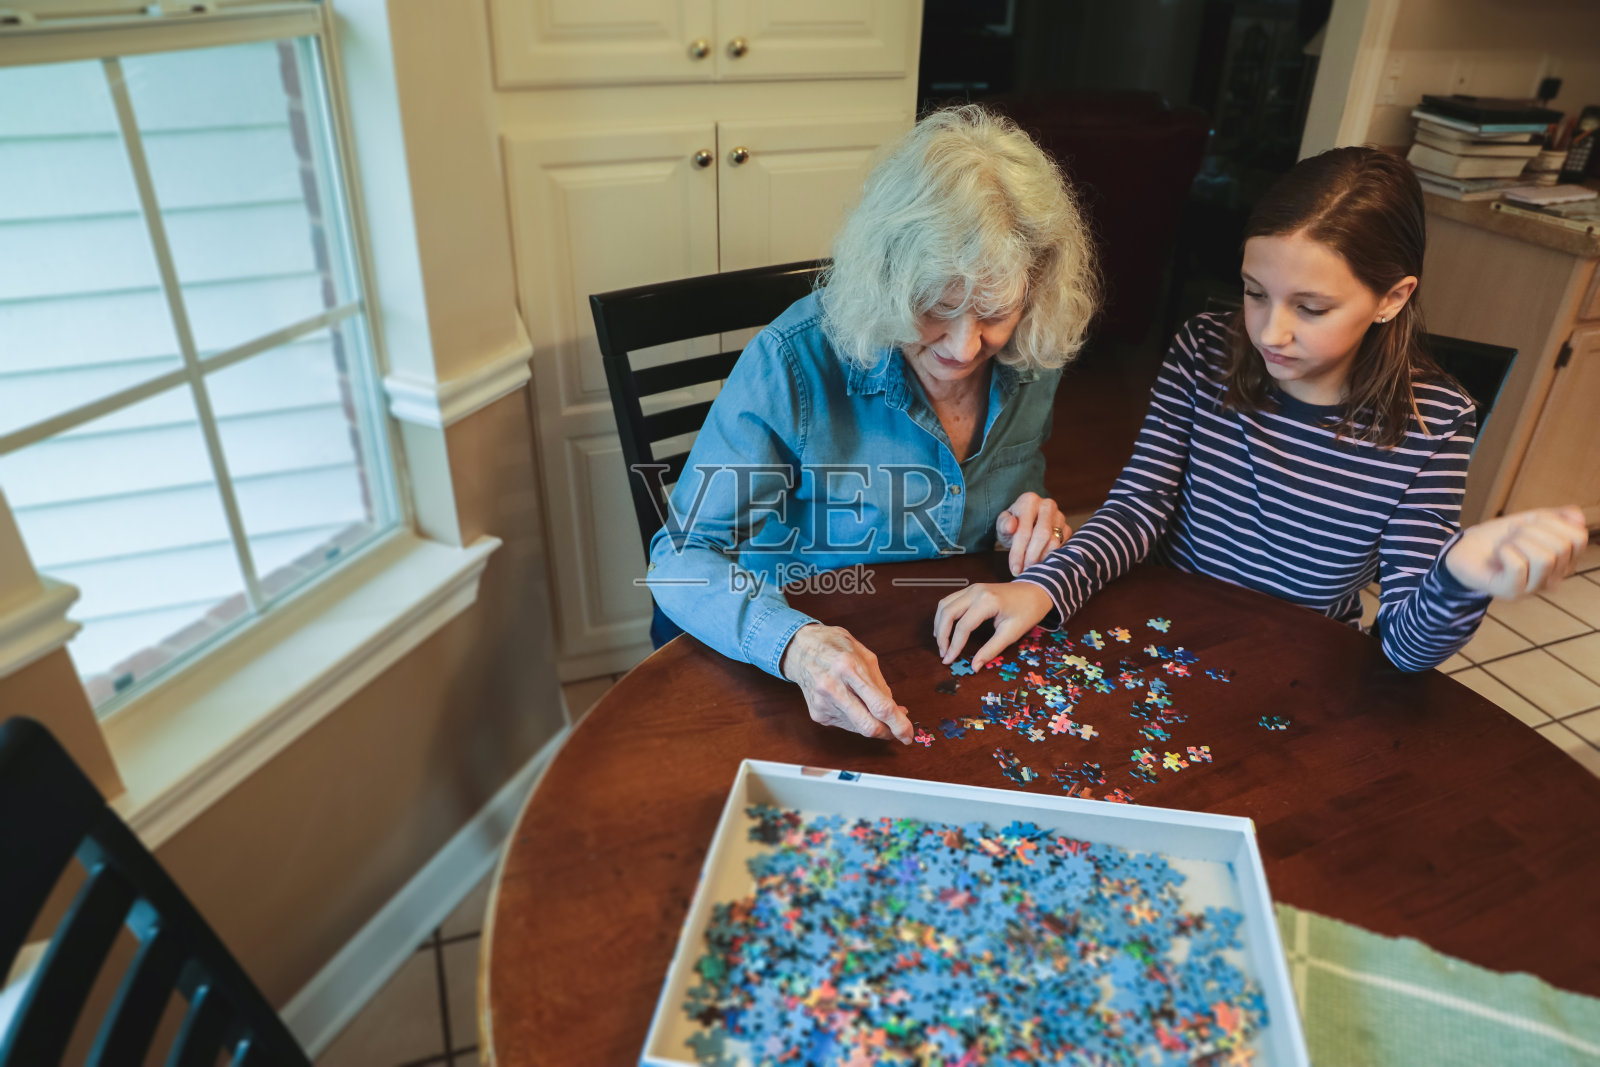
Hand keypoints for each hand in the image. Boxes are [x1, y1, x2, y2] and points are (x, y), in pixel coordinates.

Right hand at [780, 623, 912, 742]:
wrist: (800, 649)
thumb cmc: (835, 647)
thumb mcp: (865, 656)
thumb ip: (882, 685)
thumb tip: (898, 712)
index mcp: (849, 667)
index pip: (880, 705)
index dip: (898, 724)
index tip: (908, 734)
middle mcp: (833, 688)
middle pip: (868, 726)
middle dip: (889, 733)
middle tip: (899, 732)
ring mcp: (823, 703)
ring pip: (859, 728)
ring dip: (874, 724)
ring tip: (875, 709)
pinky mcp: (818, 714)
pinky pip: (847, 725)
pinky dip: (858, 720)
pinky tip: (855, 705)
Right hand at [934, 581, 1054, 668]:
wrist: (1035, 591)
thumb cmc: (1027, 611)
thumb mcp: (1011, 633)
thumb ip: (991, 650)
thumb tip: (975, 666)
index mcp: (987, 601)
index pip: (963, 626)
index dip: (954, 646)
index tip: (949, 660)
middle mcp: (975, 591)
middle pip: (947, 613)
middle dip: (942, 636)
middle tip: (944, 653)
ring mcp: (972, 588)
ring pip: (944, 605)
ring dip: (939, 625)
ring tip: (942, 643)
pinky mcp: (971, 589)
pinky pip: (950, 600)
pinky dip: (945, 615)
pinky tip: (946, 629)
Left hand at [995, 492, 1069, 575]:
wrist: (1026, 524)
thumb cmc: (1012, 526)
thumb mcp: (1002, 525)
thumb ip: (1004, 524)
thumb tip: (1011, 526)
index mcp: (1029, 500)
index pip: (1024, 530)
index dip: (1018, 552)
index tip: (1014, 568)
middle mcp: (1047, 505)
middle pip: (1042, 535)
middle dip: (1031, 557)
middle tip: (1023, 571)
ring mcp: (1060, 517)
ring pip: (1054, 542)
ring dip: (1042, 559)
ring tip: (1030, 568)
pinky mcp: (1068, 528)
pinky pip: (1063, 546)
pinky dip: (1051, 558)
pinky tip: (1040, 564)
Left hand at [1444, 506, 1588, 597]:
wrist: (1464, 550)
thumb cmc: (1499, 538)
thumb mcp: (1531, 521)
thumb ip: (1558, 517)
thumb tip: (1579, 518)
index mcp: (1563, 561)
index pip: (1578, 537)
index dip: (1553, 521)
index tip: (1531, 522)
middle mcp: (1554, 578)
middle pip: (1562, 546)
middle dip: (1532, 530)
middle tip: (1514, 534)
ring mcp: (1533, 588)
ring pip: (1545, 557)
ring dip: (1519, 541)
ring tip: (1506, 544)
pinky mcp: (1513, 592)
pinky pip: (1519, 566)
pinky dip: (1505, 551)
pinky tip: (1498, 555)